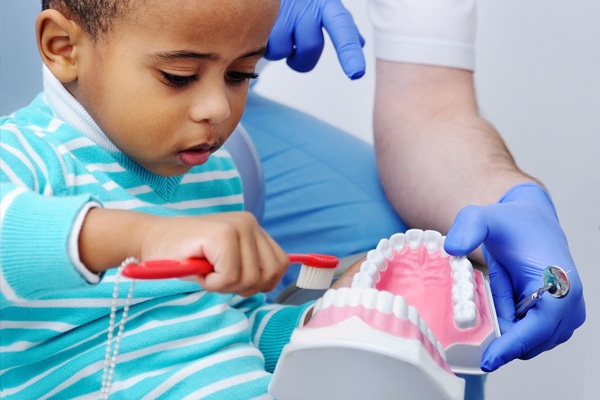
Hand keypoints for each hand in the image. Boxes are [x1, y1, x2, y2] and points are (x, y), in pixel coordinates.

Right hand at [140, 211, 288, 296]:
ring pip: (250, 278)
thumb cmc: (186, 256)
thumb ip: (249, 265)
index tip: (233, 280)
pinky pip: (230, 277)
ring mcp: (238, 226)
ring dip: (225, 286)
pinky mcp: (223, 235)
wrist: (150, 241)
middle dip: (244, 287)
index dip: (260, 282)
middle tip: (217, 278)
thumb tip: (270, 283)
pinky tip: (198, 271)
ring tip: (206, 272)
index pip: (280, 265)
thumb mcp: (225, 261)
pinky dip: (212, 284)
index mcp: (254, 228)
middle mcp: (250, 223)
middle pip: (270, 275)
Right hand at [266, 0, 365, 78]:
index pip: (342, 28)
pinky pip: (262, 46)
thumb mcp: (324, 7)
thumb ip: (343, 26)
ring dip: (279, 52)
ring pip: (282, 50)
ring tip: (275, 35)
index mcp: (327, 5)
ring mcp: (282, 11)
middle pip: (310, 48)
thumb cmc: (298, 1)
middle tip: (294, 52)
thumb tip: (361, 43)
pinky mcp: (260, 18)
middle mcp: (307, 5)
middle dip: (301, 59)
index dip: (349, 52)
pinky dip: (263, 46)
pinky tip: (263, 31)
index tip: (356, 73)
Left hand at [444, 183, 585, 371]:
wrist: (530, 221)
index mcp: (559, 283)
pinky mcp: (557, 320)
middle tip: (483, 298)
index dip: (511, 346)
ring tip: (502, 284)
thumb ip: (467, 228)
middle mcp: (569, 303)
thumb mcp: (483, 217)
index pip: (536, 328)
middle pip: (529, 340)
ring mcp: (566, 314)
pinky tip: (505, 294)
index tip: (488, 360)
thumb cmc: (513, 222)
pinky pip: (525, 334)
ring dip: (505, 322)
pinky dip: (509, 321)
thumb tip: (452, 249)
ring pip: (526, 340)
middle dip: (501, 331)